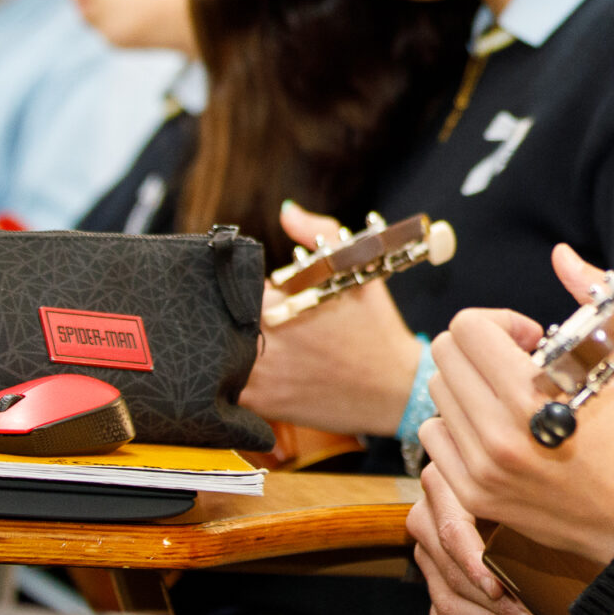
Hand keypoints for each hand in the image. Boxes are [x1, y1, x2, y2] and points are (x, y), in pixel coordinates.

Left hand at [240, 202, 425, 437]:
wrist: (396, 388)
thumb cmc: (376, 326)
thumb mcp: (356, 269)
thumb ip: (319, 233)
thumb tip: (286, 210)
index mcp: (283, 302)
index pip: (235, 282)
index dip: (237, 281)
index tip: (249, 285)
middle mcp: (268, 339)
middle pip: (218, 318)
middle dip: (226, 312)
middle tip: (242, 312)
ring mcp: (263, 375)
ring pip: (217, 354)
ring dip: (220, 345)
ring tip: (238, 339)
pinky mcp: (264, 404)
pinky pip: (225, 389)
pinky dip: (224, 378)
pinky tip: (241, 370)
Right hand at [407, 461, 542, 614]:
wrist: (508, 493)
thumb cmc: (527, 486)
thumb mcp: (522, 485)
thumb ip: (526, 499)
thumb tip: (559, 528)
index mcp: (444, 485)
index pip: (451, 532)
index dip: (474, 565)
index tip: (500, 589)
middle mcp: (425, 519)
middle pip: (452, 576)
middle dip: (496, 606)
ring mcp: (425, 555)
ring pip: (447, 604)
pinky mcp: (428, 585)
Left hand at [416, 245, 613, 563]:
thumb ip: (594, 296)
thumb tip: (561, 255)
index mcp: (529, 393)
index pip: (467, 328)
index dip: (499, 323)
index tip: (531, 341)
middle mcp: (496, 432)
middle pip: (444, 356)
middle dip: (480, 349)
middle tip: (518, 366)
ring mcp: (479, 468)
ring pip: (435, 396)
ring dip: (469, 388)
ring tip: (510, 400)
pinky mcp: (472, 496)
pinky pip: (433, 438)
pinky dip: (458, 427)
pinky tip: (496, 432)